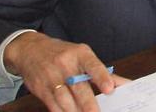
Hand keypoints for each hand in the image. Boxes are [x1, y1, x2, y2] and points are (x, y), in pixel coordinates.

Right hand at [3, 32, 128, 111]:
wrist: (31, 49)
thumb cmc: (64, 54)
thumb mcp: (83, 55)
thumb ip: (102, 72)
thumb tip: (124, 84)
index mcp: (80, 54)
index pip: (93, 65)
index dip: (102, 78)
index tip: (109, 89)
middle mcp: (65, 64)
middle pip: (78, 86)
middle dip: (88, 103)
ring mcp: (51, 76)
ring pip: (64, 98)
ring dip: (75, 110)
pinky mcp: (40, 88)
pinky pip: (52, 104)